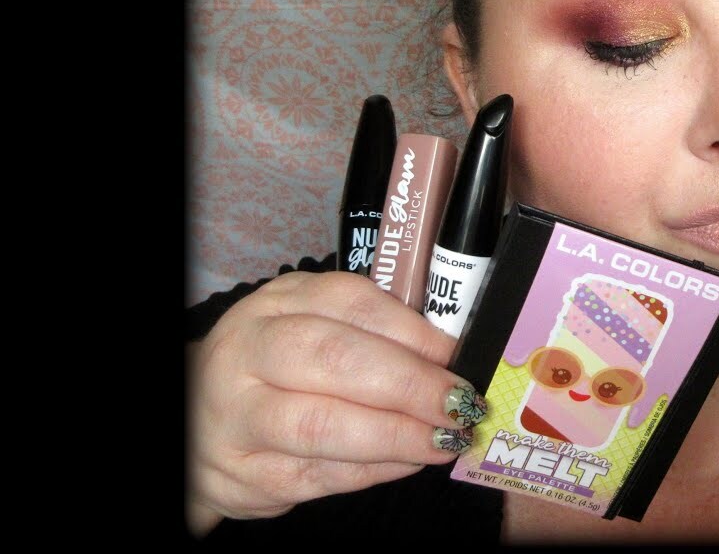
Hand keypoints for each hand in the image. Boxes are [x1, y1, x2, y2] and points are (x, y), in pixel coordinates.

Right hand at [186, 271, 486, 536]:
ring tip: (445, 438)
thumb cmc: (279, 372)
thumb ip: (371, 334)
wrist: (200, 426)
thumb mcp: (312, 328)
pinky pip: (320, 475)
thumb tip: (449, 357)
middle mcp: (247, 353)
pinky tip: (410, 461)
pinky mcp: (246, 476)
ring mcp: (239, 417)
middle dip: (409, 384)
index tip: (456, 354)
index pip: (349, 303)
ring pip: (324, 425)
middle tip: (458, 403)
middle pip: (334, 359)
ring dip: (397, 435)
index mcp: (277, 304)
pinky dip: (376, 470)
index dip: (410, 330)